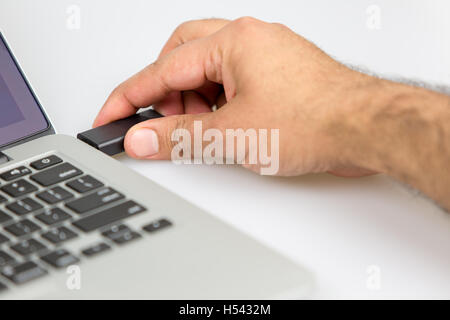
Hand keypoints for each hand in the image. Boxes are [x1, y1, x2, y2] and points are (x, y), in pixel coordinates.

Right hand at [94, 17, 380, 176]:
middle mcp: (249, 41)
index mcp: (233, 42)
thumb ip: (180, 137)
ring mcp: (265, 56)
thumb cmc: (317, 120)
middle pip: (182, 57)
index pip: (162, 69)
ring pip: (207, 69)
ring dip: (193, 100)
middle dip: (164, 92)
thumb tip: (142, 138)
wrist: (368, 129)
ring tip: (201, 131)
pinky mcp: (277, 75)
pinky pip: (232, 80)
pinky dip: (218, 102)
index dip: (130, 97)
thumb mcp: (233, 134)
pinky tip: (224, 124)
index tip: (111, 116)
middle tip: (161, 124)